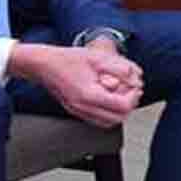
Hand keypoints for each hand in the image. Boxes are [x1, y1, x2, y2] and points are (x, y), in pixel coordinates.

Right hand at [9, 42, 142, 126]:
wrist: (44, 65)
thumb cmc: (68, 59)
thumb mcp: (99, 57)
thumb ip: (120, 68)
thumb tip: (135, 79)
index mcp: (89, 95)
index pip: (122, 106)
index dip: (133, 96)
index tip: (134, 85)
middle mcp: (83, 107)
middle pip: (118, 118)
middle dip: (128, 104)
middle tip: (130, 90)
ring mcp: (78, 112)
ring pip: (109, 122)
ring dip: (119, 110)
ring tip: (120, 94)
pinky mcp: (76, 111)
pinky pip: (99, 121)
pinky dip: (108, 113)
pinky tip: (109, 99)